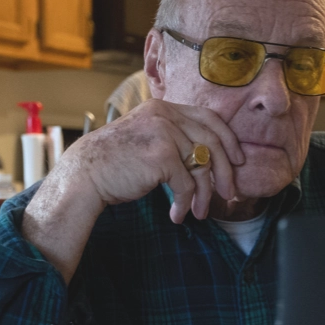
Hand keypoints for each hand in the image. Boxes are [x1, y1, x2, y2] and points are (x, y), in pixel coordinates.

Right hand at [22, 100, 244, 277]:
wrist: (85, 174)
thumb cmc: (115, 162)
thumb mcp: (146, 137)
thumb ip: (173, 137)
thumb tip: (210, 159)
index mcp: (163, 108)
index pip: (209, 117)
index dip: (228, 139)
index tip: (239, 160)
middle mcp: (165, 116)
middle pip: (212, 142)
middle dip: (226, 173)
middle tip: (230, 195)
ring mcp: (164, 134)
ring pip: (202, 168)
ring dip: (205, 195)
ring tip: (201, 213)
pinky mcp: (162, 156)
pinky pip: (187, 185)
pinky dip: (186, 204)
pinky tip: (178, 216)